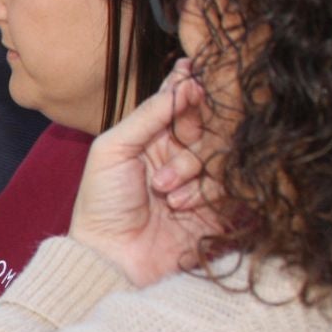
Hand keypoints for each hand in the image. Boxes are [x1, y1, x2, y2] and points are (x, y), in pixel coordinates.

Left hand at [69, 62, 220, 288]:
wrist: (112, 257)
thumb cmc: (102, 203)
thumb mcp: (113, 149)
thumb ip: (148, 114)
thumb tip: (183, 79)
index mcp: (151, 136)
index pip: (180, 100)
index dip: (190, 86)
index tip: (197, 74)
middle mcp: (179, 153)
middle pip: (208, 121)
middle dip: (194, 129)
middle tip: (182, 139)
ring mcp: (201, 178)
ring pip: (220, 150)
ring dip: (191, 166)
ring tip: (163, 189)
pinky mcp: (220, 205)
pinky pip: (229, 182)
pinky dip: (205, 191)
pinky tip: (179, 205)